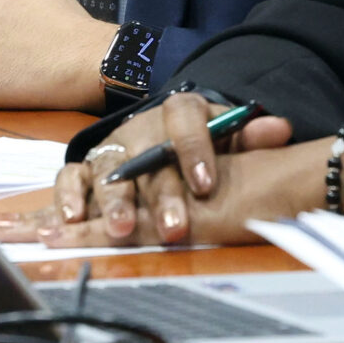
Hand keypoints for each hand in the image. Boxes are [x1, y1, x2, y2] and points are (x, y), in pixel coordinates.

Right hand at [41, 91, 295, 245]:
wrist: (164, 133)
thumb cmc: (201, 143)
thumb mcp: (229, 134)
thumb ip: (252, 134)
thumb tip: (278, 129)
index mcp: (179, 113)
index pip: (185, 122)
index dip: (194, 151)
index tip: (206, 184)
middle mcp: (140, 128)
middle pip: (145, 158)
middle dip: (158, 196)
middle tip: (172, 228)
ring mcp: (111, 149)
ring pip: (106, 170)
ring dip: (113, 202)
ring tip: (122, 229)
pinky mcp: (86, 168)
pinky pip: (70, 178)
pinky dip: (66, 198)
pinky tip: (68, 220)